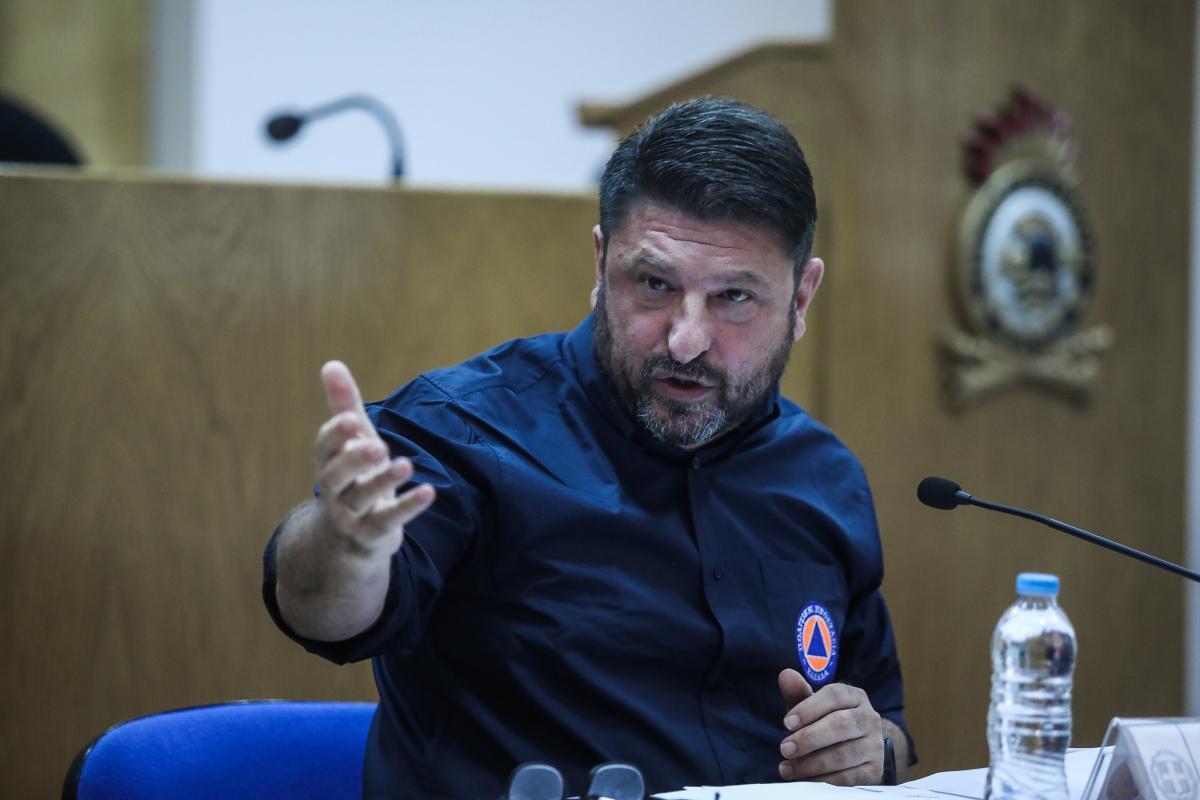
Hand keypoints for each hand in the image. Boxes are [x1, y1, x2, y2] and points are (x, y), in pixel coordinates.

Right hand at [314, 361, 434, 556]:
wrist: (351, 536)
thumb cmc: (355, 477)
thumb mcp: (353, 441)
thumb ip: (344, 406)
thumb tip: (331, 364)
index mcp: (328, 463)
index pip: (324, 448)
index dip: (336, 435)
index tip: (352, 420)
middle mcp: (334, 490)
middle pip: (336, 476)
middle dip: (355, 459)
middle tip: (377, 445)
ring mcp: (351, 515)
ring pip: (362, 499)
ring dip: (383, 481)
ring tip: (406, 465)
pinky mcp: (372, 534)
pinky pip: (387, 521)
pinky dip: (407, 508)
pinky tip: (429, 492)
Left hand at [776, 669, 883, 785]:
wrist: (856, 748)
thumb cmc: (826, 721)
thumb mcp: (812, 707)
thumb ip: (799, 693)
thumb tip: (786, 675)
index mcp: (854, 696)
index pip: (834, 696)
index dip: (809, 708)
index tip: (786, 723)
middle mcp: (869, 718)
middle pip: (840, 724)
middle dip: (809, 738)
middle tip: (784, 749)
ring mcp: (875, 745)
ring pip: (844, 754)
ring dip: (812, 763)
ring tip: (787, 768)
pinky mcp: (874, 770)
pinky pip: (849, 778)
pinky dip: (824, 780)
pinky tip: (804, 780)